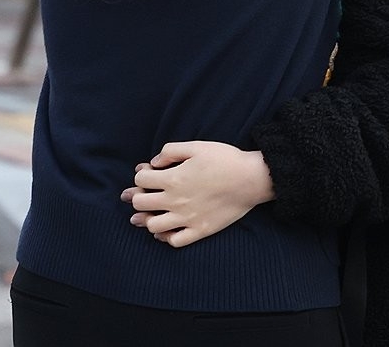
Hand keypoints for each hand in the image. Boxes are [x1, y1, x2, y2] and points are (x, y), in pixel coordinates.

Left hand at [119, 141, 274, 247]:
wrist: (250, 179)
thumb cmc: (224, 159)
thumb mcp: (196, 146)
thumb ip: (170, 151)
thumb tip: (153, 163)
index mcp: (173, 178)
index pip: (140, 180)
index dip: (141, 174)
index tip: (148, 172)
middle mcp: (175, 201)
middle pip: (140, 203)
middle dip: (138, 196)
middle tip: (144, 193)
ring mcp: (186, 219)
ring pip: (152, 226)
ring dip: (147, 218)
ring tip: (151, 212)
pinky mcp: (199, 231)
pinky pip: (174, 241)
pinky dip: (165, 237)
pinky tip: (166, 228)